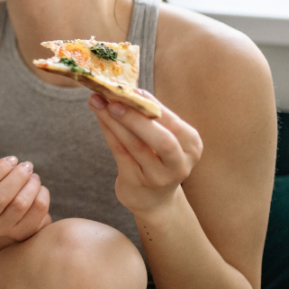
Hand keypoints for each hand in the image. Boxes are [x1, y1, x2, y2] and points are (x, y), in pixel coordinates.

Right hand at [0, 156, 51, 240]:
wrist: (17, 213)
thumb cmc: (1, 186)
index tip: (12, 159)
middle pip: (0, 197)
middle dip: (17, 176)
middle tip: (27, 166)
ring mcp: (2, 229)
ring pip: (20, 204)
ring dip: (31, 184)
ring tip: (34, 177)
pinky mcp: (23, 233)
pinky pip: (37, 210)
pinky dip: (42, 194)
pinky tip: (39, 188)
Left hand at [89, 90, 202, 216]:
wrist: (153, 199)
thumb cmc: (158, 158)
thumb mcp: (164, 137)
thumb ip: (151, 117)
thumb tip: (130, 88)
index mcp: (191, 145)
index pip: (171, 122)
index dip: (151, 105)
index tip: (131, 89)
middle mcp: (180, 164)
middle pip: (161, 139)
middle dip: (135, 117)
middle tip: (112, 99)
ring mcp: (158, 177)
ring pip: (135, 145)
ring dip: (114, 121)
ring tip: (97, 102)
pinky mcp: (136, 183)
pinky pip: (120, 153)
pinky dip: (109, 132)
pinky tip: (99, 117)